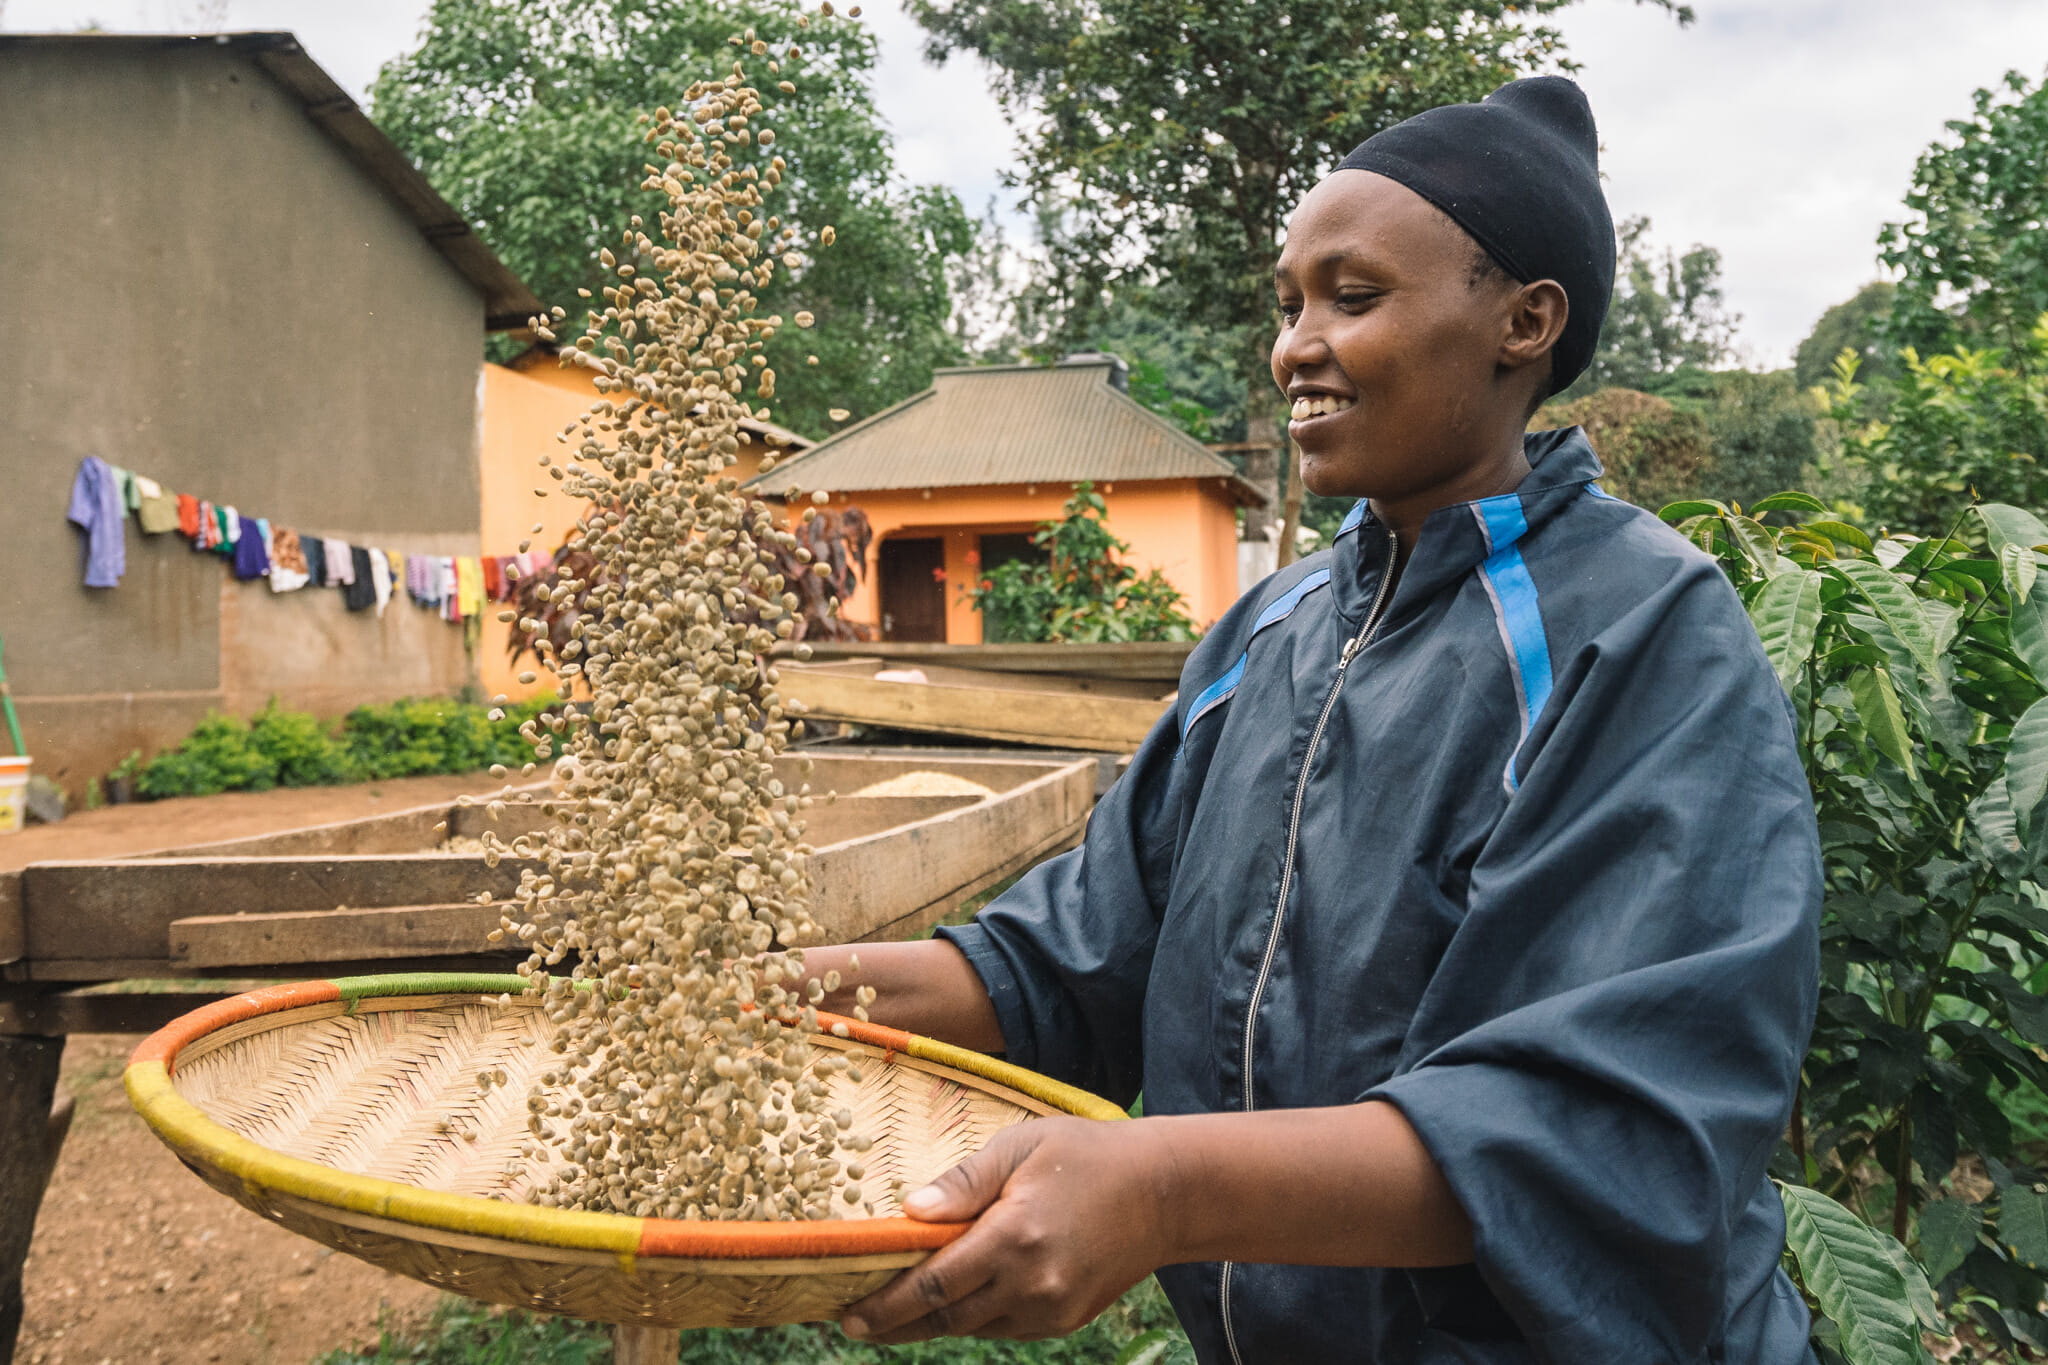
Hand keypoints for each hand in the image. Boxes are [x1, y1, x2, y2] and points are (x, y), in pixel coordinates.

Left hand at [840, 1116, 1178, 1342]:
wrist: (1166, 1193)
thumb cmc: (1088, 1155)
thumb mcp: (1022, 1146)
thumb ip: (963, 1182)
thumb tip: (909, 1212)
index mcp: (1013, 1238)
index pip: (932, 1286)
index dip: (885, 1305)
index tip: (846, 1315)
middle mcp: (1031, 1285)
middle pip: (945, 1320)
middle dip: (895, 1325)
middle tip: (853, 1322)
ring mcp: (1051, 1309)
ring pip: (973, 1328)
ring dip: (932, 1324)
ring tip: (892, 1315)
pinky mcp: (1066, 1319)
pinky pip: (1004, 1326)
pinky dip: (974, 1317)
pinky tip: (954, 1303)